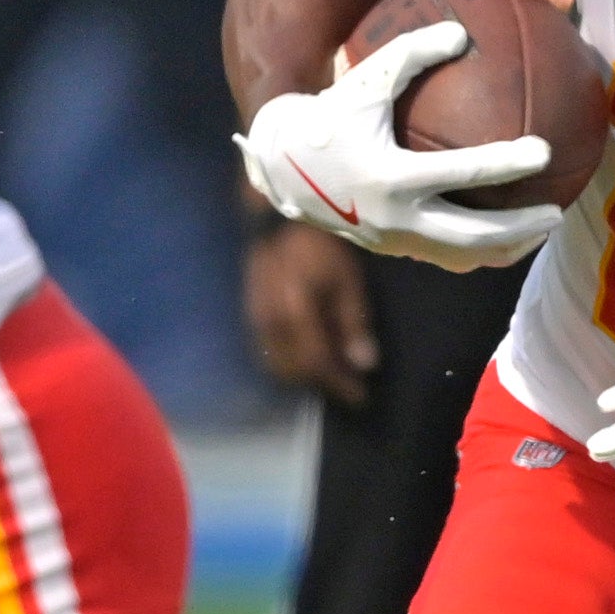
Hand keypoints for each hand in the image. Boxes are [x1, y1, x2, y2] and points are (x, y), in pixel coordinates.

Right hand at [237, 22, 560, 270]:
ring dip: (508, 248)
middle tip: (559, 212)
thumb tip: (461, 30)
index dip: (505, 164)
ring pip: (464, 257)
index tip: (544, 150)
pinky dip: (482, 249)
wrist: (284, 168)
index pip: (460, 175)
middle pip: (472, 235)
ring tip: (543, 230)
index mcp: (390, 177)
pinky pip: (448, 257)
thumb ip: (410, 52)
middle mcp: (394, 218)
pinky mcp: (395, 250)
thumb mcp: (366, 78)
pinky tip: (510, 234)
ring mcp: (395, 242)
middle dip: (520, 228)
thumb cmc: (332, 113)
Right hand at [248, 223, 377, 403]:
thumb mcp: (347, 281)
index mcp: (294, 315)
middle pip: (292, 370)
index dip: (339, 384)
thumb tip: (364, 365)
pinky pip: (267, 350)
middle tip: (346, 386)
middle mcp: (268, 323)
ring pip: (276, 363)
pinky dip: (289, 360)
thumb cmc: (320, 244)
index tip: (360, 397)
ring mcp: (254, 319)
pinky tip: (308, 353)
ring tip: (329, 373)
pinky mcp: (250, 313)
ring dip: (303, 375)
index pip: (317, 363)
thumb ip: (354, 324)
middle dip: (320, 383)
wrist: (280, 216)